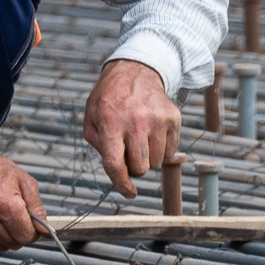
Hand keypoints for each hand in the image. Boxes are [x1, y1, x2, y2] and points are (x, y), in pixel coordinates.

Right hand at [0, 151, 43, 251]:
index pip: (27, 236)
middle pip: (15, 243)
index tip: (29, 222)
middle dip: (18, 232)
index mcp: (3, 203)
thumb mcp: (23, 180)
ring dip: (4, 235)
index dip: (32, 230)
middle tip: (12, 215)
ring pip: (1, 247)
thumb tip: (45, 229)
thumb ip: (37, 207)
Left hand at [85, 59, 178, 196]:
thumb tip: (114, 169)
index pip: (116, 165)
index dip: (122, 184)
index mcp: (111, 124)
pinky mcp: (173, 118)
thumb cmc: (110, 100)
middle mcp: (136, 122)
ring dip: (148, 158)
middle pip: (140, 168)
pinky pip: (171, 151)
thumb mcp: (91, 118)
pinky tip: (152, 132)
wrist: (135, 72)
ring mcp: (157, 119)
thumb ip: (98, 145)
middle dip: (134, 168)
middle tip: (129, 153)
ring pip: (157, 162)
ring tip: (140, 139)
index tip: (129, 192)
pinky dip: (162, 149)